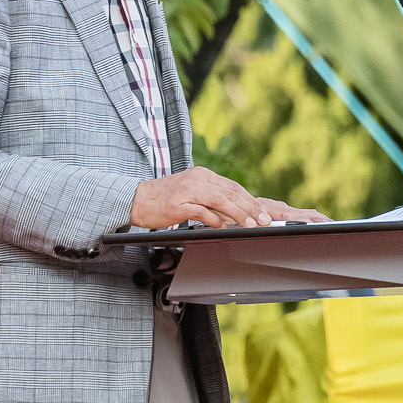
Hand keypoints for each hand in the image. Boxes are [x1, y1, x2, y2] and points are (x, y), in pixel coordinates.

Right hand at [130, 168, 327, 229]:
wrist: (136, 198)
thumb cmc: (164, 199)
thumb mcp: (190, 193)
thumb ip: (210, 200)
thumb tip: (231, 215)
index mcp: (203, 175)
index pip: (233, 187)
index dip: (250, 200)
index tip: (263, 213)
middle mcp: (198, 179)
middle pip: (231, 192)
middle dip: (251, 207)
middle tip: (265, 220)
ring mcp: (188, 190)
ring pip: (220, 200)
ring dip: (239, 213)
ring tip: (252, 224)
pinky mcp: (178, 203)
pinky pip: (202, 211)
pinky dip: (215, 220)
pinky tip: (224, 227)